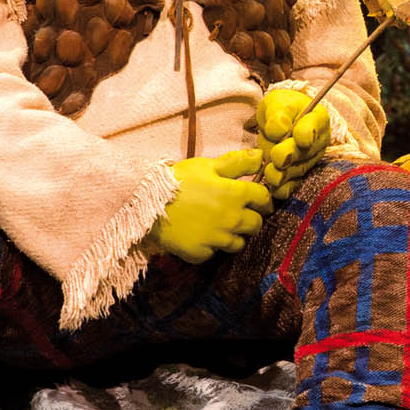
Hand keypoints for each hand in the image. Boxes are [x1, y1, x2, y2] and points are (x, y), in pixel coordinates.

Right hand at [151, 150, 271, 262]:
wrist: (145, 201)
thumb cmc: (177, 179)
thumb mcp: (207, 165)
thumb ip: (237, 162)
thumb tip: (261, 156)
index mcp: (236, 194)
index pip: (264, 198)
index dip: (264, 199)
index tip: (260, 201)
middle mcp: (232, 219)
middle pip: (256, 224)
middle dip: (252, 219)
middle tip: (241, 215)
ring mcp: (217, 239)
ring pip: (239, 243)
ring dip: (234, 236)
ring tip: (221, 227)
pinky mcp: (200, 253)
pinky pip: (213, 253)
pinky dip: (210, 247)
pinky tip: (200, 236)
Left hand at [256, 89, 332, 201]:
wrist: (277, 121)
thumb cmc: (280, 109)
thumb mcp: (276, 103)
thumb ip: (279, 114)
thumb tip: (279, 130)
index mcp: (317, 119)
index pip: (314, 127)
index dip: (307, 133)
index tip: (299, 138)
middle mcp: (317, 142)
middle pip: (305, 151)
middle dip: (290, 155)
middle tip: (277, 157)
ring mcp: (308, 160)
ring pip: (297, 170)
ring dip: (283, 174)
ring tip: (269, 174)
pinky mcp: (297, 175)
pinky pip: (292, 185)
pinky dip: (282, 189)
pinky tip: (273, 189)